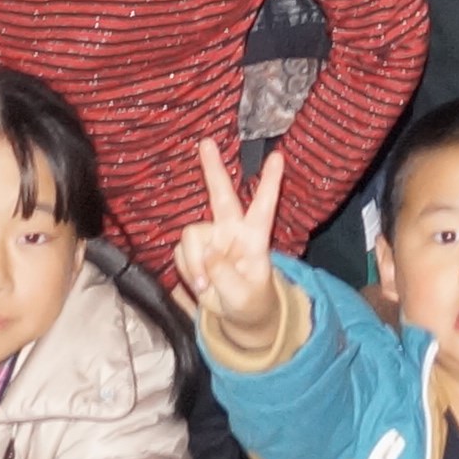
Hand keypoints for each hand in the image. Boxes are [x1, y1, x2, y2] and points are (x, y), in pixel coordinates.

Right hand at [169, 139, 293, 355]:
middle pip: (222, 195)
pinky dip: (187, 269)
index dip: (270, 183)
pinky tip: (199, 282)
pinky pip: (181, 252)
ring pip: (191, 235)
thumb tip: (208, 253)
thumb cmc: (250, 302)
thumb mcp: (244, 296)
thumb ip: (226, 276)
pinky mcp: (194, 248)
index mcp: (255, 238)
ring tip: (205, 287)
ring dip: (193, 262)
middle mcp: (232, 230)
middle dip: (213, 169)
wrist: (236, 316)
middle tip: (206, 142)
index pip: (264, 207)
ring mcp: (211, 237)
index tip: (278, 156)